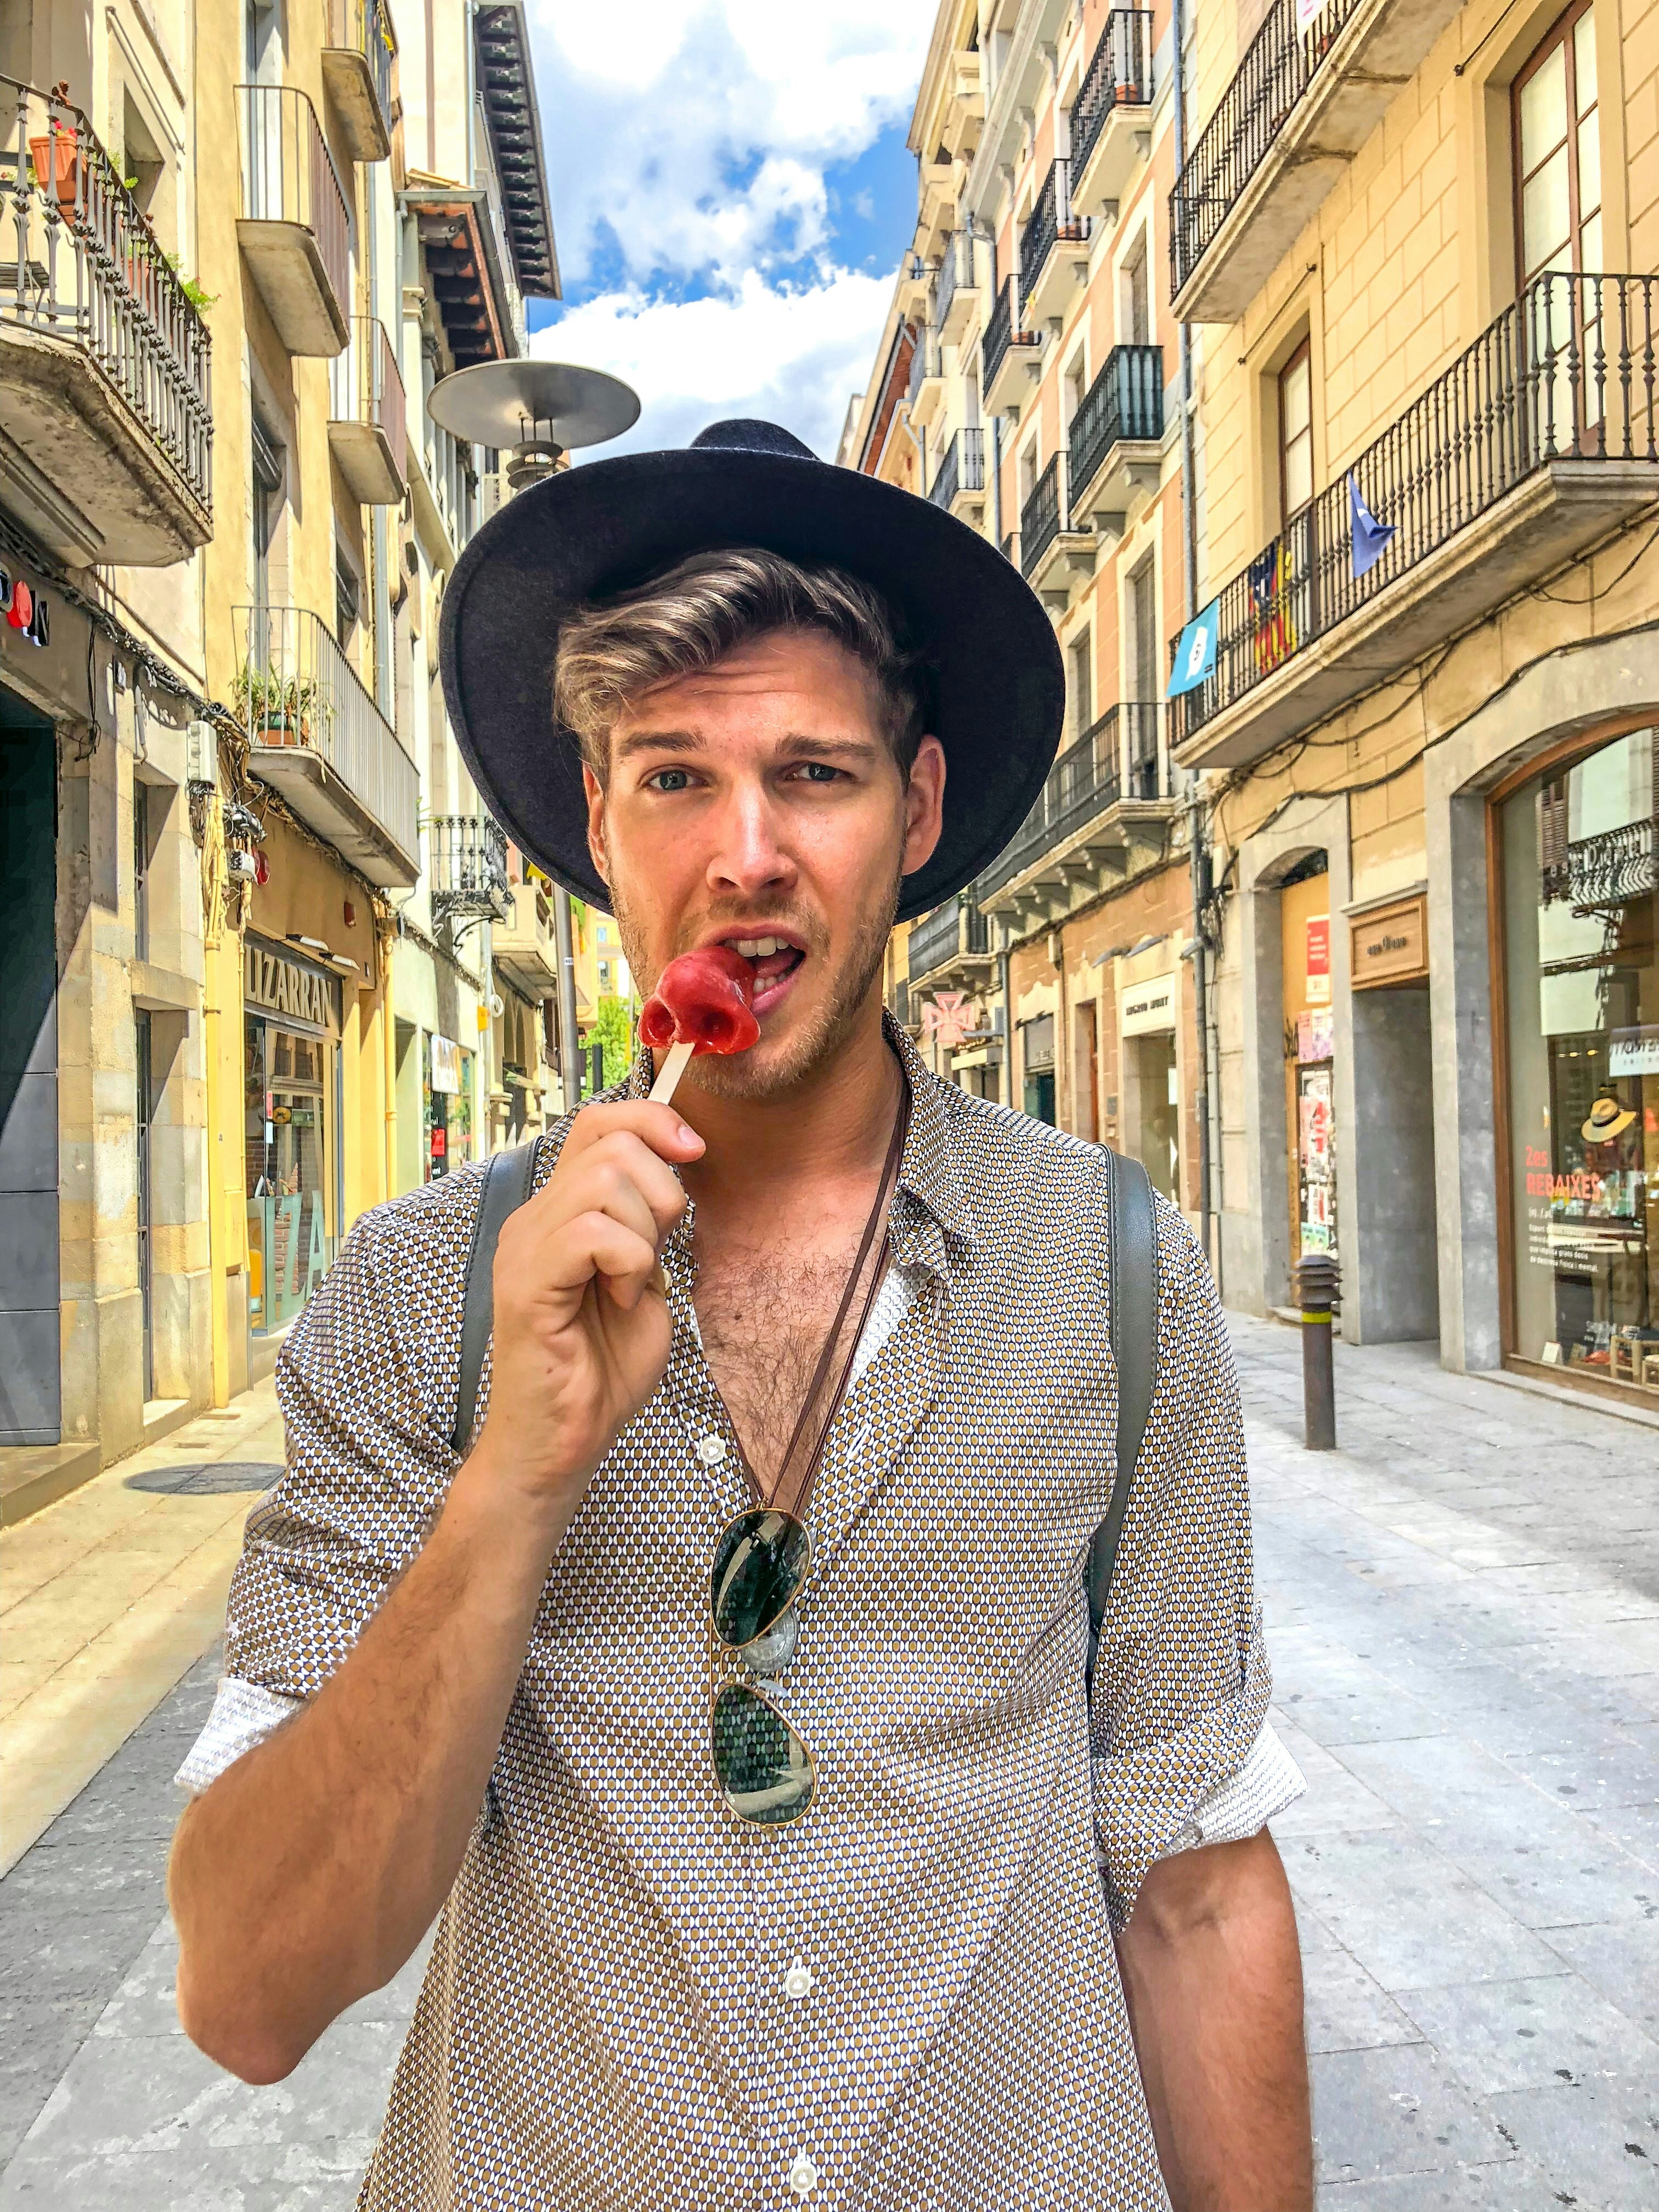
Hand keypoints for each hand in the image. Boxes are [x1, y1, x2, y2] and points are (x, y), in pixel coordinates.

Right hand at [469, 1102, 704, 1514]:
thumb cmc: (603, 1367)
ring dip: (644, 1233)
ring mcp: (525, 1248)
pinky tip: (620, 1298)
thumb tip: (674, 1166)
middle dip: (661, 1190)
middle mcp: (534, 1219)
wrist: (565, 1440)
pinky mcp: (527, 1284)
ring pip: (605, 1181)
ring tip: (631, 1283)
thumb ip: (649, 1223)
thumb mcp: (643, 1276)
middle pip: (611, 1143)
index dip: (652, 1119)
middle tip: (656, 1251)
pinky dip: (628, 1262)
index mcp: (559, 1212)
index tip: (694, 1150)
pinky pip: (593, 1234)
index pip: (597, 1123)